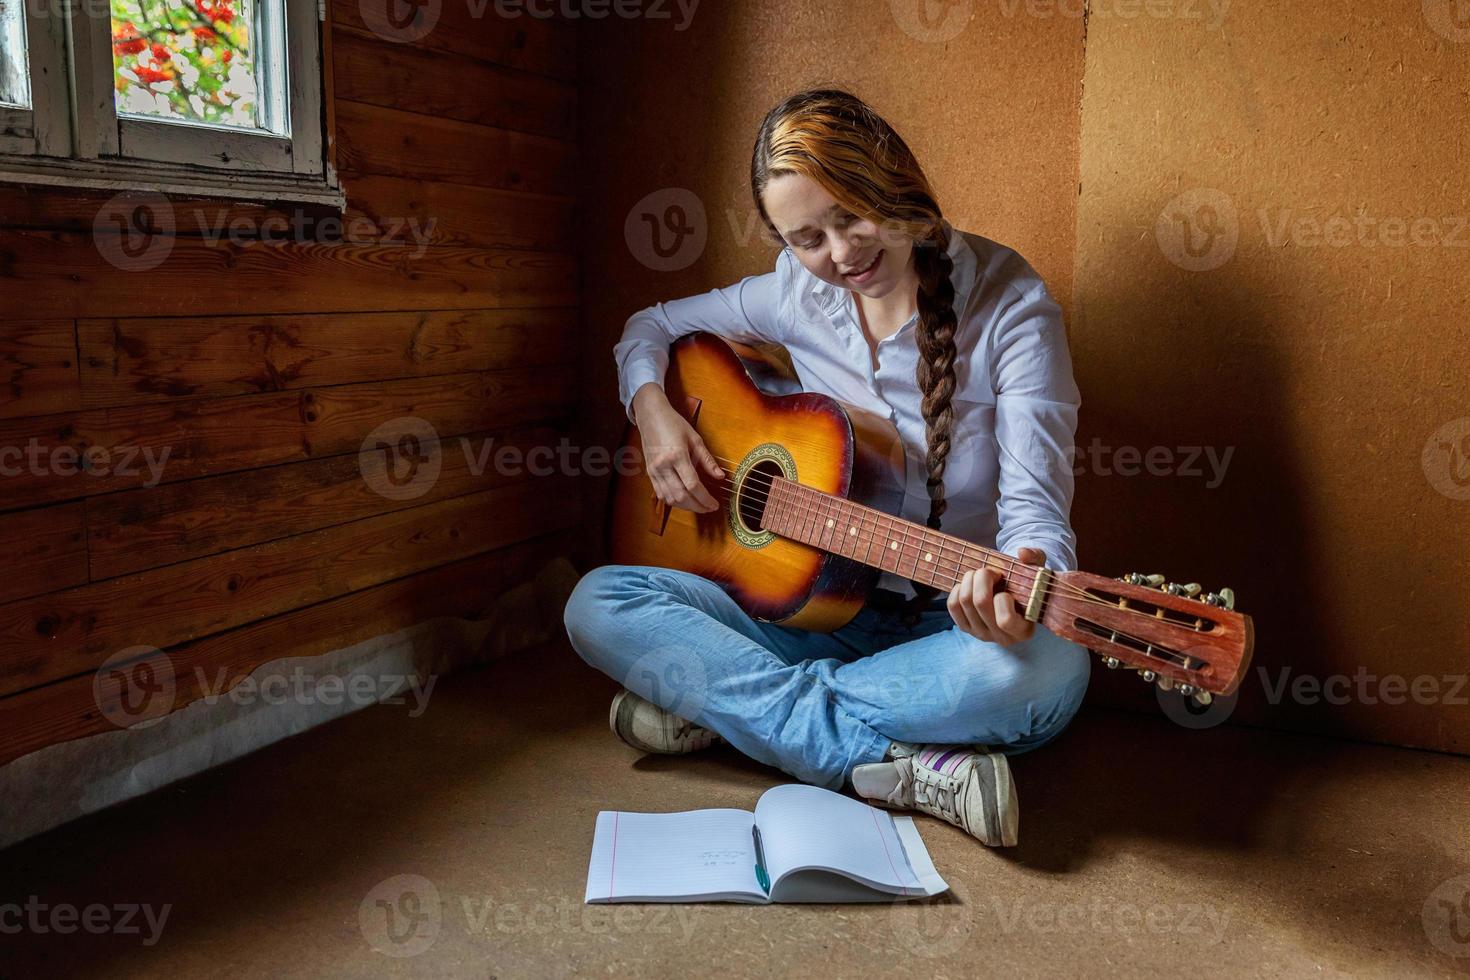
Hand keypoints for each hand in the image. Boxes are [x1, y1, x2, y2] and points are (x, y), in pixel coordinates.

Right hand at [632, 383, 724, 512]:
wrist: (651, 416)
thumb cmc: (673, 424)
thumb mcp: (695, 439)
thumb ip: (708, 460)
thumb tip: (720, 476)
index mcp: (676, 455)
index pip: (692, 485)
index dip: (705, 498)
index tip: (714, 504)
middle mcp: (663, 466)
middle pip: (681, 496)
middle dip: (697, 506)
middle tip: (709, 508)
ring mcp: (654, 471)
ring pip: (670, 498)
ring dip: (686, 506)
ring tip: (698, 506)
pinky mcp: (649, 473)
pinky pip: (661, 494)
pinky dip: (673, 501)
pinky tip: (683, 501)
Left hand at [947, 547, 1046, 647]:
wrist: (1013, 596)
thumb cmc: (1027, 586)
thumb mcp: (1037, 571)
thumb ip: (1035, 558)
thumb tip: (1022, 553)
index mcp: (1023, 630)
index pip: (1005, 620)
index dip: (1003, 598)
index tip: (1008, 585)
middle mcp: (1002, 638)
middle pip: (981, 603)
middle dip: (983, 577)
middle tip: (990, 571)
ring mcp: (981, 634)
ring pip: (965, 601)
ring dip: (970, 579)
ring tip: (980, 575)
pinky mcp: (966, 628)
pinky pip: (953, 606)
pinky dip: (958, 589)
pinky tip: (970, 585)